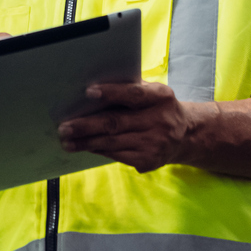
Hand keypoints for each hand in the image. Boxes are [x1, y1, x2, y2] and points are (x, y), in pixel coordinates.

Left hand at [57, 79, 213, 172]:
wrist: (186, 135)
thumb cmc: (159, 107)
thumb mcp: (154, 93)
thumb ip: (132, 89)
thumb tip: (93, 92)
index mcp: (161, 98)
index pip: (134, 94)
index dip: (112, 93)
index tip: (89, 92)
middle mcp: (159, 121)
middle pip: (117, 123)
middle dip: (87, 126)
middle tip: (64, 127)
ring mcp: (154, 144)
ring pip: (113, 143)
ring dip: (87, 142)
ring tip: (67, 141)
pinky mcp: (148, 161)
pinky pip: (117, 155)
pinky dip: (98, 150)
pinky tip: (85, 147)